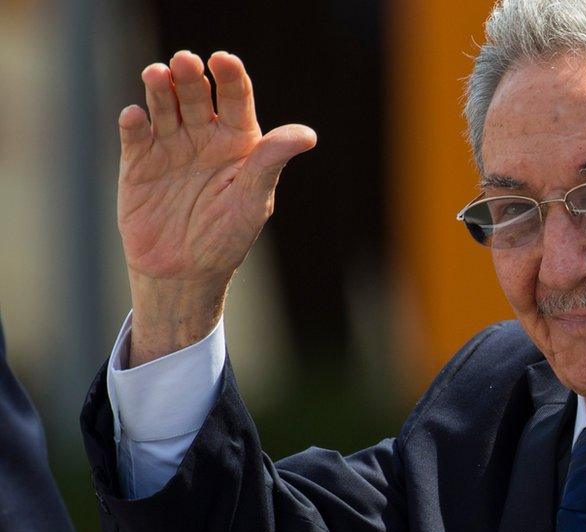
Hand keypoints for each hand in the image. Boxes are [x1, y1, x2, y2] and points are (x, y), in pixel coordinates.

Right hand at [118, 51, 315, 366]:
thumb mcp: (253, 199)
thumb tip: (308, 134)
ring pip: (164, 106)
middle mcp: (204, 136)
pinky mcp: (138, 163)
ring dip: (159, 89)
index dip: (230, 76)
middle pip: (195, 95)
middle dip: (190, 77)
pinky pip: (136, 135)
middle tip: (184, 62)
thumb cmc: (227, 237)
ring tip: (156, 75)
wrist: (185, 274)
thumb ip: (271, 162)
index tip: (224, 60)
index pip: (235, 98)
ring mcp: (170, 146)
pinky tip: (135, 116)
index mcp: (238, 141)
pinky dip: (134, 124)